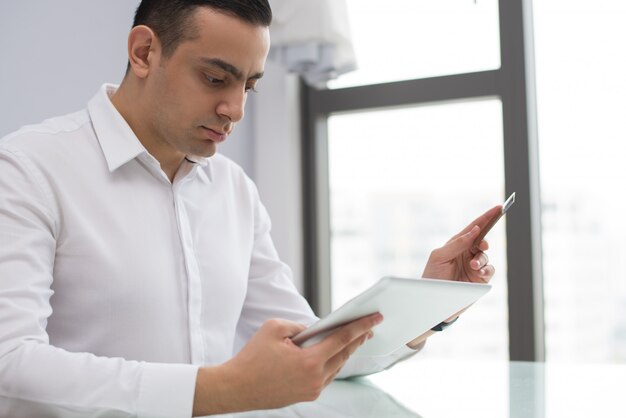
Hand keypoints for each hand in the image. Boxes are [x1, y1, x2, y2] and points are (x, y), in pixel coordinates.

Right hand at [193, 313, 381, 415]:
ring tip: (355, 339)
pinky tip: (335, 355)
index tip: (376, 318)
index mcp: (310, 361)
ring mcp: (312, 390)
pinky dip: (332, 364)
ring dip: (346, 352)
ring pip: (336, 367)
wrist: (236, 387)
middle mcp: (315, 378)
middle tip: (369, 327)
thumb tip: (313, 331)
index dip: (361, 326)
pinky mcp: (306, 396)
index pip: (343, 339)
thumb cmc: (252, 357)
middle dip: (358, 339)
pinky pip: (326, 377)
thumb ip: (299, 326)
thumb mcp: (274, 328)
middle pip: (344, 355)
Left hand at [422, 205, 500, 283]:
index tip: (498, 207)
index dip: (486, 217)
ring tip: (473, 267)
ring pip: (486, 256)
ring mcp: (473, 266)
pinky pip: (489, 270)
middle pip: (482, 241)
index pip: (473, 228)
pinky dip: (486, 270)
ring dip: (481, 260)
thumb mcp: (440, 257)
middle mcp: (466, 253)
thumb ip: (457, 243)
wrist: (433, 302)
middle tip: (482, 246)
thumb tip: (475, 230)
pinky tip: (478, 273)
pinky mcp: (479, 279)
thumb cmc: (432, 277)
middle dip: (484, 242)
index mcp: (456, 244)